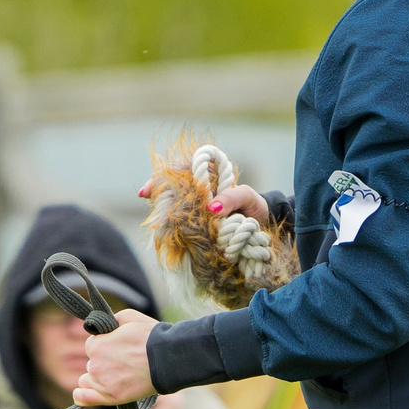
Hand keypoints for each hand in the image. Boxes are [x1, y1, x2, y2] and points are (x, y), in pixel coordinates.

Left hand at [73, 309, 157, 408]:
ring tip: (119, 375)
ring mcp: (103, 383)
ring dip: (99, 378)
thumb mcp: (129, 317)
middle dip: (103, 362)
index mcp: (96, 346)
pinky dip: (82, 396)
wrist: (169, 359)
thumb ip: (111, 321)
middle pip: (92, 363)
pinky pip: (86, 398)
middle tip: (125, 361)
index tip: (119, 347)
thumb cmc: (151, 337)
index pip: (92, 346)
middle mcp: (95, 365)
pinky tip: (79, 394)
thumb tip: (105, 326)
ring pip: (89, 380)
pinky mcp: (112, 397)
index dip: (105, 345)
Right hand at [138, 176, 268, 223]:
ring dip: (162, 216)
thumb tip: (211, 207)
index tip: (146, 191)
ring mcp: (196, 211)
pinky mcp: (198, 228)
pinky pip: (180, 227)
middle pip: (169, 191)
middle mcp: (197, 193)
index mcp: (206, 178)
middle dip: (157, 198)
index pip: (178, 171)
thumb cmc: (254, 205)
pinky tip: (166, 236)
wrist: (262, 225)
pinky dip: (172, 232)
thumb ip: (231, 198)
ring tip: (156, 223)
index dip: (160, 179)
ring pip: (172, 209)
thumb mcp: (247, 197)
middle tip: (149, 205)